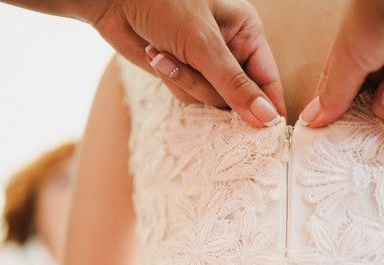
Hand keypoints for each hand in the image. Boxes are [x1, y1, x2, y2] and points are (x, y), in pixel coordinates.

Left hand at [57, 0, 285, 127]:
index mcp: (247, 33)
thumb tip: (266, 117)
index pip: (268, 79)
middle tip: (190, 64)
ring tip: (166, 54)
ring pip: (210, 100)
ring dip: (185, 83)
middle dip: (210, 87)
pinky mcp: (184, 75)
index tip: (266, 132)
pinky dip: (171, 81)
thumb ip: (234, 85)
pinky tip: (157, 55)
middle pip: (237, 97)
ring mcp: (206, 65)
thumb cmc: (164, 6)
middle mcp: (231, 50)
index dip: (267, 106)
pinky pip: (188, 97)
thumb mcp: (203, 45)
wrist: (115, 1)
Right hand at [299, 0, 383, 139]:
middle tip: (351, 125)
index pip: (344, 80)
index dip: (332, 104)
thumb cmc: (382, 10)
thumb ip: (335, 93)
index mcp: (364, 41)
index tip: (320, 127)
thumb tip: (313, 121)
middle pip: (371, 96)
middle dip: (361, 112)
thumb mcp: (349, 56)